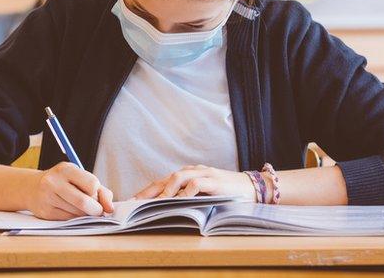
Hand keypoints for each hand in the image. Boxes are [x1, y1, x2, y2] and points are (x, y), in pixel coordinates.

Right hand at [25, 162, 114, 219]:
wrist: (33, 188)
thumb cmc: (64, 183)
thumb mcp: (80, 178)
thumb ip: (101, 191)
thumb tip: (110, 209)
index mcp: (66, 169)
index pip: (92, 184)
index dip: (97, 193)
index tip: (94, 195)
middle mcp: (54, 181)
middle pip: (84, 202)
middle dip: (95, 210)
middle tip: (96, 210)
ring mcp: (48, 197)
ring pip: (77, 214)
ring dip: (85, 215)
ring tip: (81, 209)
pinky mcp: (45, 212)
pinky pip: (68, 220)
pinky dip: (75, 219)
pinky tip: (70, 212)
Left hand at [133, 165, 254, 199]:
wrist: (252, 188)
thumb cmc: (226, 194)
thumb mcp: (203, 196)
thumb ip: (187, 199)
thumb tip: (166, 211)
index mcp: (187, 175)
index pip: (161, 182)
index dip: (146, 192)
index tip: (132, 203)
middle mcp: (192, 171)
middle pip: (164, 179)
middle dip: (148, 192)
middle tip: (135, 204)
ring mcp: (203, 174)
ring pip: (178, 178)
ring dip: (166, 191)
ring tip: (156, 203)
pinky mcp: (214, 180)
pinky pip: (196, 183)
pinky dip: (186, 192)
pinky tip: (180, 200)